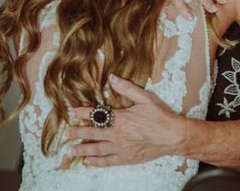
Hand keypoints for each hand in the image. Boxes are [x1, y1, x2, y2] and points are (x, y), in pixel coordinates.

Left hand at [66, 74, 187, 166]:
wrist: (173, 136)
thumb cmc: (160, 116)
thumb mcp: (145, 98)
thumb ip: (126, 88)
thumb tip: (112, 78)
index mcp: (121, 118)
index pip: (96, 115)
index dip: (82, 113)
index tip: (71, 112)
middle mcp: (117, 134)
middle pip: (92, 133)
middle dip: (77, 132)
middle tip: (66, 133)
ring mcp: (121, 148)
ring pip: (96, 149)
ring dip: (82, 149)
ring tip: (71, 149)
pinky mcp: (126, 158)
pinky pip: (107, 161)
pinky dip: (96, 162)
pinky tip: (88, 161)